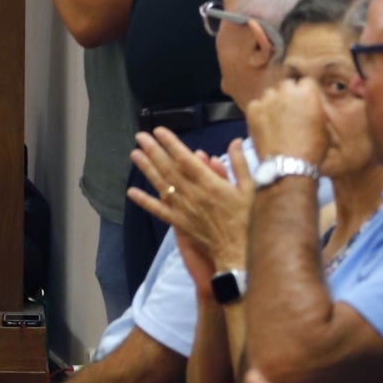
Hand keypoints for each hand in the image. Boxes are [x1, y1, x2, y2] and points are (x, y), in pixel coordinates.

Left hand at [127, 131, 251, 271]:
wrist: (238, 252)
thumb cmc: (248, 220)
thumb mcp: (251, 189)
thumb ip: (240, 164)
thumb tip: (234, 142)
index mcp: (209, 183)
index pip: (185, 159)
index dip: (171, 143)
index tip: (159, 131)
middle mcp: (192, 194)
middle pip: (168, 168)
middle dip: (154, 151)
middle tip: (140, 137)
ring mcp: (183, 209)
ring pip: (161, 185)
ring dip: (146, 169)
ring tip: (134, 154)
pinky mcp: (179, 223)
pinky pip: (159, 210)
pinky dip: (144, 201)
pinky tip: (132, 192)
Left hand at [245, 77, 328, 168]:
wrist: (289, 165)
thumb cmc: (311, 149)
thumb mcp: (323, 127)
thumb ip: (315, 110)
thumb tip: (310, 108)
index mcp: (308, 92)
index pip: (305, 83)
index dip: (304, 94)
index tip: (303, 103)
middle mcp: (287, 91)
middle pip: (286, 86)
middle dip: (288, 96)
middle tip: (288, 112)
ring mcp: (268, 100)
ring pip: (270, 95)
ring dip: (273, 103)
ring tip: (275, 121)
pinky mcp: (253, 110)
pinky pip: (255, 106)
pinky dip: (259, 113)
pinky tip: (264, 126)